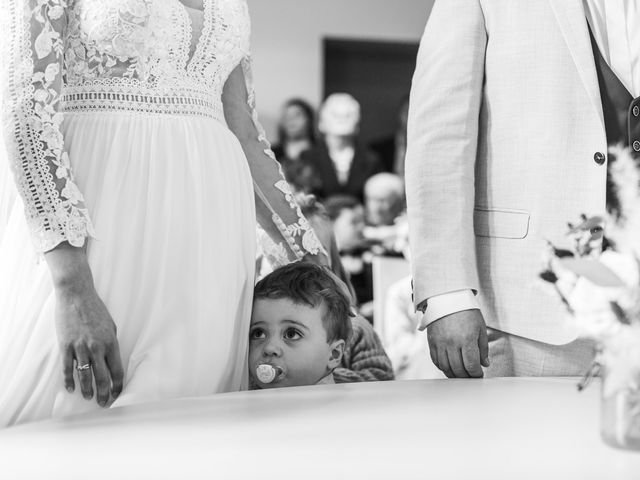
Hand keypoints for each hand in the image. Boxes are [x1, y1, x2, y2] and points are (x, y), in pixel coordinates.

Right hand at [46, 244, 123, 405]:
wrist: (77, 296)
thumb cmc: (96, 310)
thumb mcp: (111, 325)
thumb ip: (111, 343)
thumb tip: (111, 359)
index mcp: (111, 342)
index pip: (117, 370)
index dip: (117, 385)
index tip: (117, 394)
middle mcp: (97, 347)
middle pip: (102, 377)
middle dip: (103, 393)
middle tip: (103, 403)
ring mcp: (80, 347)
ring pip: (85, 376)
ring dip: (87, 390)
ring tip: (88, 399)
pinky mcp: (66, 345)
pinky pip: (68, 368)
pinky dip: (69, 380)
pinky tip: (71, 388)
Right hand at [426, 309, 488, 377]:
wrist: (447, 298)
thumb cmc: (466, 311)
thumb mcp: (480, 327)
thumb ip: (483, 348)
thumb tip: (484, 364)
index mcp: (467, 339)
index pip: (471, 365)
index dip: (476, 374)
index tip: (479, 374)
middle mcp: (452, 343)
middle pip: (458, 369)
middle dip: (467, 376)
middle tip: (471, 376)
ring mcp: (440, 343)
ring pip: (446, 368)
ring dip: (454, 374)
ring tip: (461, 374)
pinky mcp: (431, 342)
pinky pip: (436, 361)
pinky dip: (443, 367)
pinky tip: (449, 367)